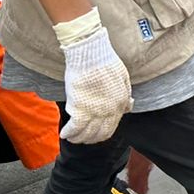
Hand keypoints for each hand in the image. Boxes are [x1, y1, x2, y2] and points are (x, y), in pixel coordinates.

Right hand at [56, 10, 131, 144]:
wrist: (91, 55)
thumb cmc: (106, 62)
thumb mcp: (123, 78)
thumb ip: (126, 95)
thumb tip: (129, 105)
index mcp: (120, 103)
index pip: (112, 126)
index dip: (102, 133)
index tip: (95, 134)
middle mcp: (109, 111)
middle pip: (100, 133)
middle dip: (91, 139)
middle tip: (84, 139)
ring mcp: (95, 111)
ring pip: (87, 133)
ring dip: (79, 138)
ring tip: (73, 138)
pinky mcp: (79, 108)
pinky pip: (74, 128)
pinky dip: (69, 133)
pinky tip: (65, 134)